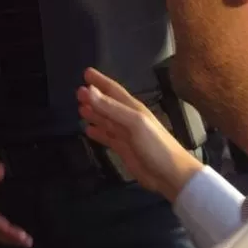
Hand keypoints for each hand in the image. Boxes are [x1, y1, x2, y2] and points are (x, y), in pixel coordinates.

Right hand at [77, 67, 202, 201]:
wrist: (170, 175)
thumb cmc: (155, 145)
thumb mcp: (134, 123)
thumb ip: (111, 108)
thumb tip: (89, 91)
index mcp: (133, 109)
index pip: (113, 90)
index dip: (101, 81)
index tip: (86, 73)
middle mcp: (128, 119)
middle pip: (108, 105)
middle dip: (93, 97)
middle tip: (77, 92)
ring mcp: (126, 135)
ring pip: (106, 120)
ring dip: (94, 114)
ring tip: (79, 108)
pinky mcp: (123, 149)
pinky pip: (107, 137)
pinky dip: (98, 132)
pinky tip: (88, 130)